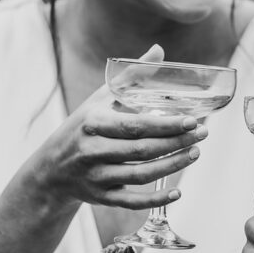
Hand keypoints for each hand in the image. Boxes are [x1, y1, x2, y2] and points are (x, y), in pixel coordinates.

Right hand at [27, 46, 208, 208]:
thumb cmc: (82, 127)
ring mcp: (96, 177)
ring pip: (141, 176)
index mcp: (94, 124)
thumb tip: (158, 50)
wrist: (51, 169)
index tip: (193, 120)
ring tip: (194, 153)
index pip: (135, 125)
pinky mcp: (101, 197)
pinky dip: (155, 200)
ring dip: (172, 167)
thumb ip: (131, 78)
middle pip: (142, 151)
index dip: (166, 125)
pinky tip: (177, 193)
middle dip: (176, 143)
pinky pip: (132, 201)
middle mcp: (93, 151)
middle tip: (202, 135)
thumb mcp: (99, 99)